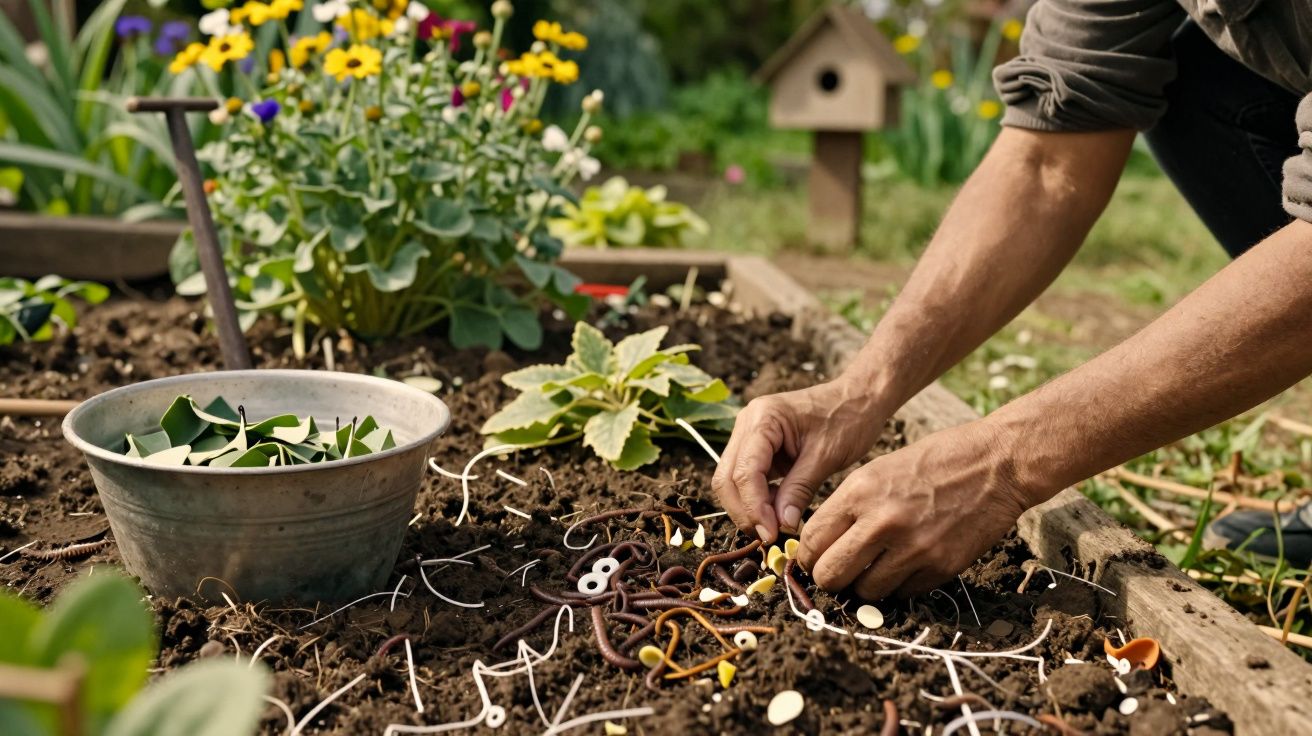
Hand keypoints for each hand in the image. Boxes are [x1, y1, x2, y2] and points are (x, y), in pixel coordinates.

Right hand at [712, 379, 886, 542]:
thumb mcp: (826, 457)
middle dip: (744, 511)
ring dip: (747, 507)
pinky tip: (776, 513)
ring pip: (731, 480)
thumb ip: (799, 490)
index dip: (754, 508)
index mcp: (763, 419)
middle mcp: (747, 423)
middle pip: (726, 478)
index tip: (770, 534)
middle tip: (768, 537)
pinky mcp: (757, 447)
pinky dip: (756, 499)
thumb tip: (781, 525)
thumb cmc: (848, 419)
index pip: (745, 472)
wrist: (858, 399)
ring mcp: (749, 434)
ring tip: (773, 527)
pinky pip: (746, 478)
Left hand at [796, 420, 1031, 600]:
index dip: (807, 556)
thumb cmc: (934, 462)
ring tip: (875, 567)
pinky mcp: (940, 567)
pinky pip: (902, 594)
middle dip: (829, 579)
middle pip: (830, 576)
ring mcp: (913, 549)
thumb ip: (848, 507)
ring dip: (864, 586)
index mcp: (860, 492)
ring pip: (864, 593)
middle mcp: (882, 523)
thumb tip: (821, 544)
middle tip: (838, 573)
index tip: (813, 559)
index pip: (812, 541)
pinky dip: (898, 586)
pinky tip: (905, 564)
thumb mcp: (879, 471)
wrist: (995, 464)